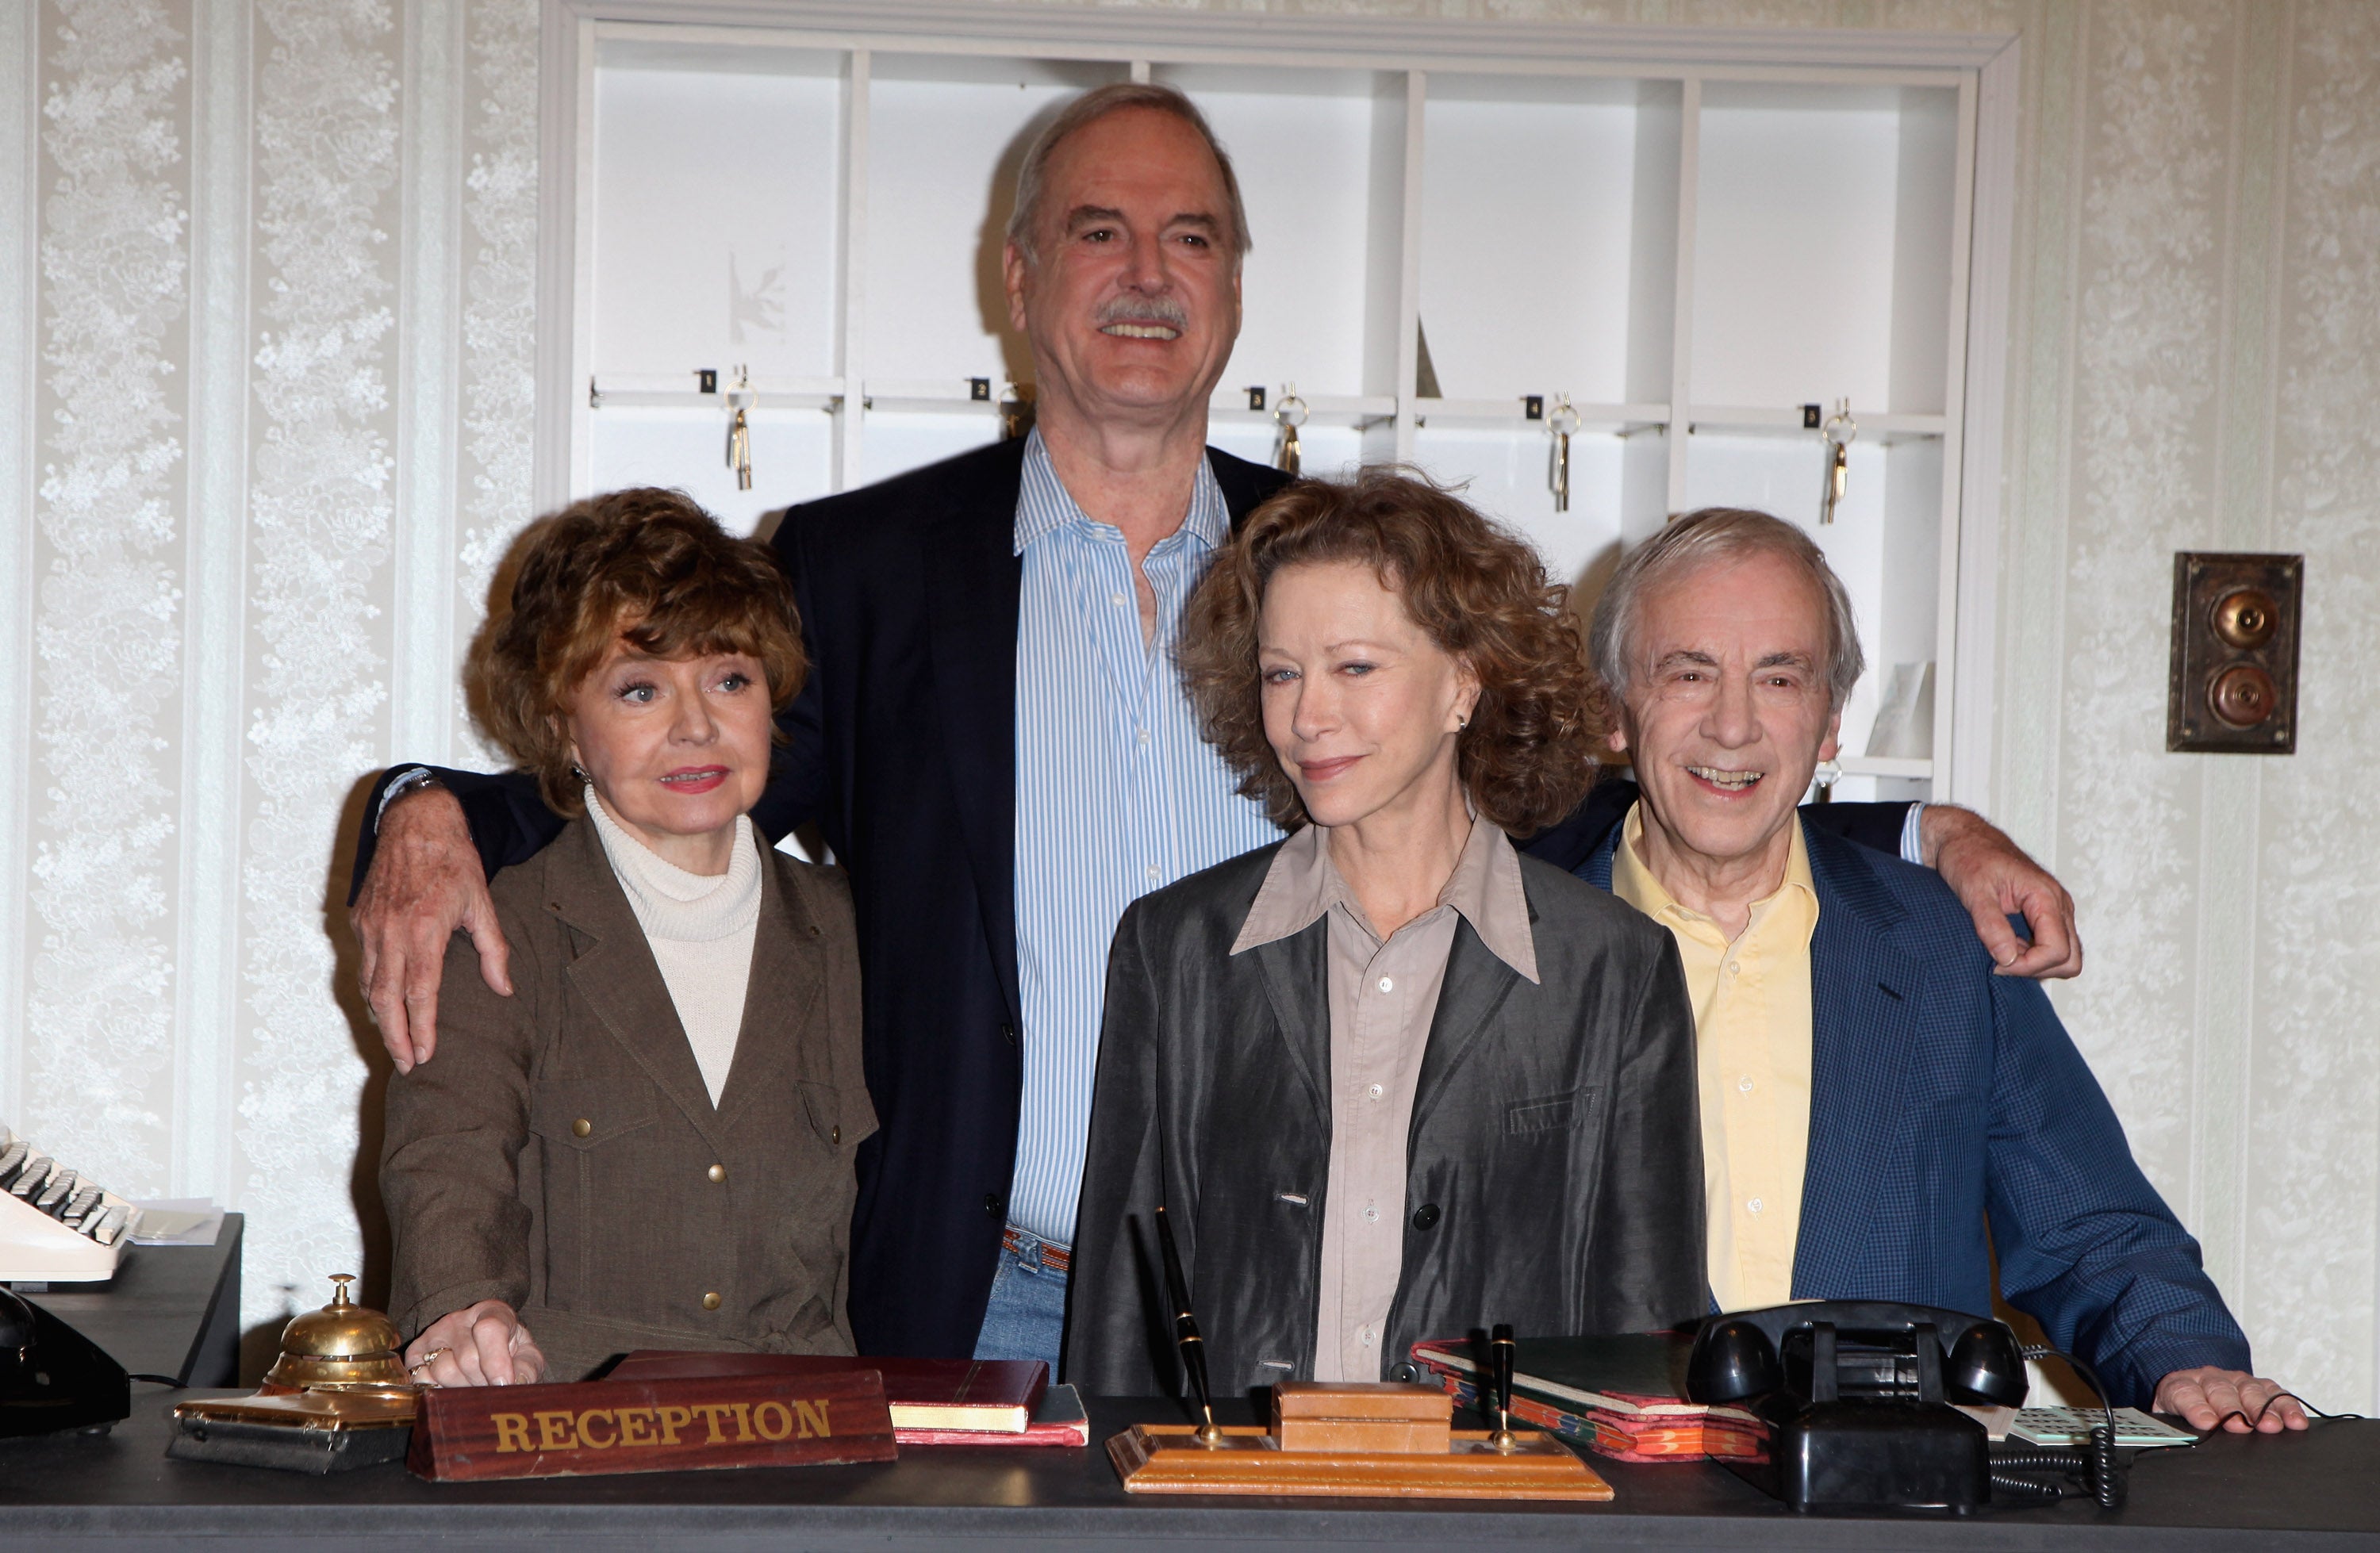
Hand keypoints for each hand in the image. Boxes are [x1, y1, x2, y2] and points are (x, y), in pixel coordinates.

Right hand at [352, 786, 510, 1071]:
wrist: (415, 822)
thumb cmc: (454, 860)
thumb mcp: (482, 903)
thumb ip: (494, 950)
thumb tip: (504, 988)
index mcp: (424, 930)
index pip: (419, 994)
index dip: (421, 1030)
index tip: (424, 1056)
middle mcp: (390, 933)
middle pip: (385, 1000)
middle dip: (394, 1037)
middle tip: (405, 1065)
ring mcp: (370, 927)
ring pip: (368, 985)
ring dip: (380, 1019)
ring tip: (396, 1042)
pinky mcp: (359, 920)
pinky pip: (362, 965)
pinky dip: (371, 989)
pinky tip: (384, 1004)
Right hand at [405, 1300, 543, 1387]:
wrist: (483, 1349)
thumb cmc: (509, 1353)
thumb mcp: (527, 1357)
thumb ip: (527, 1368)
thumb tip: (516, 1383)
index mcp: (493, 1312)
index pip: (489, 1329)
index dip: (496, 1360)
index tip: (503, 1383)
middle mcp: (460, 1318)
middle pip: (468, 1358)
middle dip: (482, 1381)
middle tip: (489, 1384)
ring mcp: (435, 1333)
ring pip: (443, 1370)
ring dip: (460, 1387)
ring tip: (472, 1382)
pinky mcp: (416, 1351)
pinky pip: (420, 1377)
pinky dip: (436, 1388)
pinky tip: (451, 1385)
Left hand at [1920, 805, 2081, 978]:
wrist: (1963, 838)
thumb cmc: (1968, 856)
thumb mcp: (1973, 890)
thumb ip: (1991, 924)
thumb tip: (2008, 959)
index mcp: (2045, 896)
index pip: (2057, 950)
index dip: (2028, 966)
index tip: (1995, 963)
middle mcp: (2058, 905)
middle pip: (2070, 959)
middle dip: (2036, 969)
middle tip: (1999, 961)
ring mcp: (2055, 910)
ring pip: (2063, 956)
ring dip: (2034, 964)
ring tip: (1999, 949)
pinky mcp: (2045, 914)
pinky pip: (2051, 946)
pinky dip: (2031, 955)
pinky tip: (2003, 944)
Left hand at [2154, 1366, 2308, 1432]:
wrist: (2191, 1389)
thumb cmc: (2181, 1411)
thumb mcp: (2168, 1419)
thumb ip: (2171, 1430)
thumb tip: (2175, 1448)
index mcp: (2179, 1386)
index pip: (2185, 1393)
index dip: (2196, 1407)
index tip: (2207, 1423)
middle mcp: (2208, 1379)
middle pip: (2220, 1390)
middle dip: (2233, 1409)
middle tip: (2243, 1427)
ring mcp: (2234, 1380)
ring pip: (2249, 1389)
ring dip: (2263, 1408)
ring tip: (2273, 1426)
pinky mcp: (2258, 1385)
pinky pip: (2274, 1392)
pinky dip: (2286, 1406)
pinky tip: (2296, 1421)